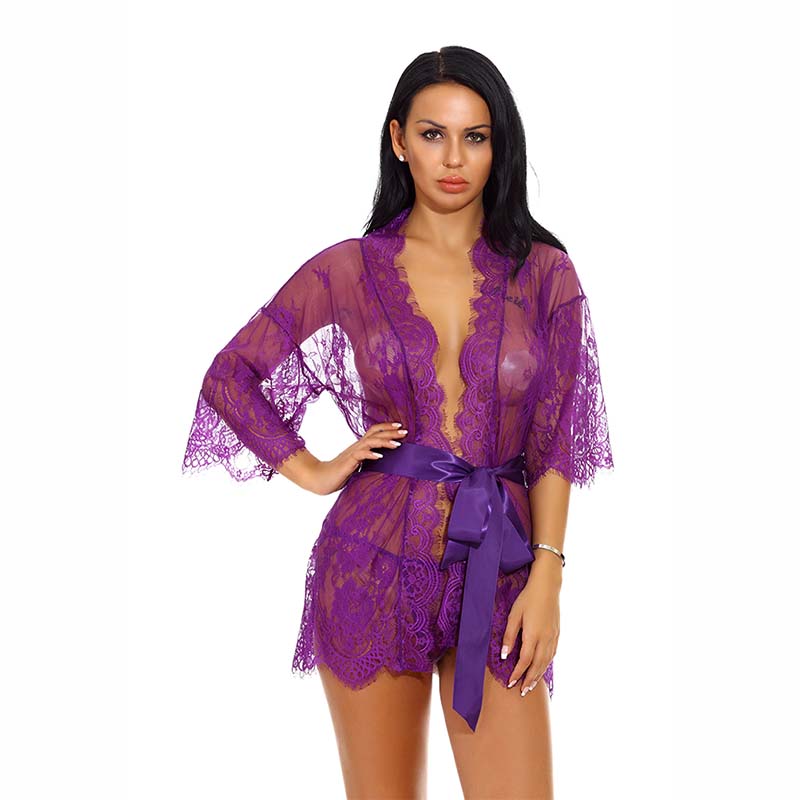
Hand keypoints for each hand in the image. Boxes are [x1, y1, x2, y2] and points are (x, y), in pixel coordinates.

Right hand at [306, 422, 407, 494]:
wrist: (321, 479)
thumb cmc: (339, 474)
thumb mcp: (358, 465)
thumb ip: (368, 461)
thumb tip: (385, 462)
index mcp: (360, 446)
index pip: (374, 431)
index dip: (387, 427)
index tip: (400, 426)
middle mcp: (357, 446)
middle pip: (375, 433)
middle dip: (391, 432)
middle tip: (405, 431)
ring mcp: (352, 453)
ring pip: (370, 442)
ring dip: (384, 442)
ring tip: (397, 444)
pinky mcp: (348, 462)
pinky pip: (360, 455)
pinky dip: (371, 454)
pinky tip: (380, 456)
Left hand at [500, 580, 559, 696]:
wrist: (547, 586)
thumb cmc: (528, 599)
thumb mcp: (514, 615)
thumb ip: (509, 636)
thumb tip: (504, 655)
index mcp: (533, 635)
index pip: (525, 661)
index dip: (517, 674)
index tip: (510, 683)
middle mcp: (546, 639)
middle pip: (537, 666)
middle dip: (529, 680)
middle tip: (522, 692)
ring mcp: (553, 637)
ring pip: (546, 662)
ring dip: (538, 675)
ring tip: (531, 685)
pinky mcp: (557, 634)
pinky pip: (552, 654)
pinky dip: (546, 665)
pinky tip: (541, 668)